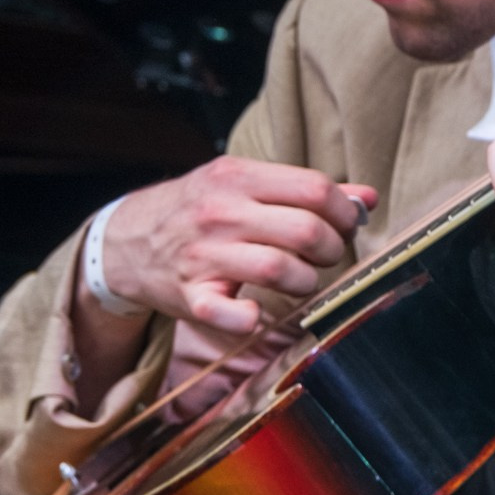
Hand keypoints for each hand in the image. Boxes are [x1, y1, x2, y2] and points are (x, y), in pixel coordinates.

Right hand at [94, 157, 375, 335]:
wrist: (126, 238)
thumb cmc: (198, 208)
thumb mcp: (244, 183)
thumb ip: (304, 189)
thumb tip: (368, 199)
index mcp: (238, 176)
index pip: (315, 189)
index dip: (344, 212)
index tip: (344, 226)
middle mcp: (221, 212)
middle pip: (306, 231)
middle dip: (332, 249)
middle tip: (324, 256)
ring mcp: (204, 255)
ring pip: (281, 270)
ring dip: (307, 282)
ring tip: (302, 279)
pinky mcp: (190, 295)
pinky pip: (228, 313)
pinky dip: (250, 318)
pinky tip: (256, 312)